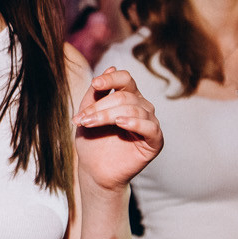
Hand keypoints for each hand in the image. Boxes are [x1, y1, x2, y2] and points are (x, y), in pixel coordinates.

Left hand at [74, 68, 162, 191]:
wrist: (94, 171)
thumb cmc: (92, 142)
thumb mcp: (88, 114)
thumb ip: (96, 93)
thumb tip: (111, 67)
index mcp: (128, 98)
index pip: (125, 79)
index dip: (111, 79)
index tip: (95, 84)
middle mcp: (141, 107)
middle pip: (125, 96)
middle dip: (100, 107)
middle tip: (82, 119)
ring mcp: (149, 123)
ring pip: (134, 109)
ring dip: (108, 115)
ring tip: (90, 124)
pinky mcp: (155, 141)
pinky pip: (150, 127)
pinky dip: (135, 123)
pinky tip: (121, 124)